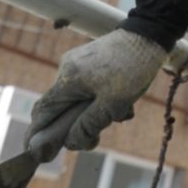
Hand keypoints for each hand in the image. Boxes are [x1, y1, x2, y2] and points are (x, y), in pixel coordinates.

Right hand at [25, 30, 168, 159]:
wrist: (151, 35)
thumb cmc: (133, 69)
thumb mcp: (113, 105)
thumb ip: (88, 126)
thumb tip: (70, 143)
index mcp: (67, 80)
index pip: (42, 112)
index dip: (37, 134)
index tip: (36, 153)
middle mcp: (67, 69)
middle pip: (62, 109)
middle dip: (79, 126)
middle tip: (96, 137)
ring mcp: (78, 63)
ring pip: (78, 99)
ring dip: (97, 113)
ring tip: (122, 113)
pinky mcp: (90, 60)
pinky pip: (88, 87)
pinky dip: (102, 99)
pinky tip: (124, 101)